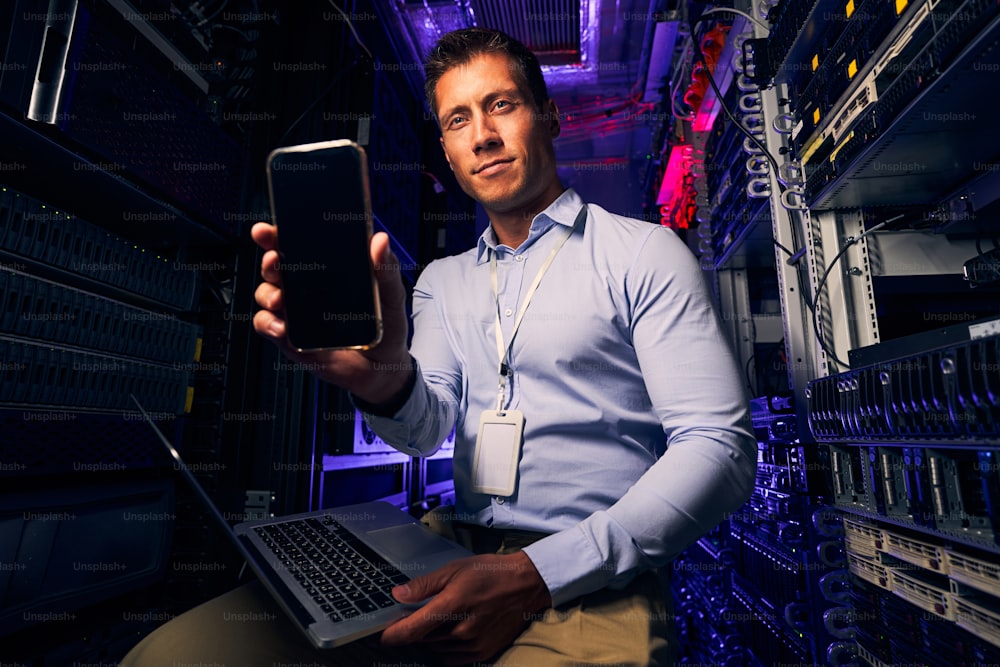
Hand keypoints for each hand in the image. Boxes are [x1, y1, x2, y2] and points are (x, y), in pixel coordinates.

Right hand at [251, 222, 411, 402]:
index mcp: (328, 270)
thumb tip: (380, 240)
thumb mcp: (391, 295)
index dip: (282, 233)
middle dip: (269, 258)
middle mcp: (306, 287)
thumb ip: (386, 269)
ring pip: (266, 293)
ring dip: (267, 293)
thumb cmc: (386, 328)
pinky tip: (282, 327)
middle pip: (277, 265)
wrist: (381, 369)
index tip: (271, 227)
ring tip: (280, 299)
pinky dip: (269, 324)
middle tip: (275, 259)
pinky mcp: (291, 336)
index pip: (300, 245)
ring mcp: (296, 311)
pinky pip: (267, 325)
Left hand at [380, 552, 551, 664]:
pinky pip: (452, 657)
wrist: (526, 585)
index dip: (392, 636)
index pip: (412, 630)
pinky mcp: (483, 652)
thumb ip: (424, 585)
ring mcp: (473, 645)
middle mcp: (461, 630)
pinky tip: (452, 631)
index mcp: (452, 606)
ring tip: (442, 618)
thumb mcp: (454, 570)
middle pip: (423, 640)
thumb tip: (397, 595)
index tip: (380, 637)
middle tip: (417, 614)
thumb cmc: (489, 572)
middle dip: (415, 630)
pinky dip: (446, 647)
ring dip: (432, 638)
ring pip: (437, 648)